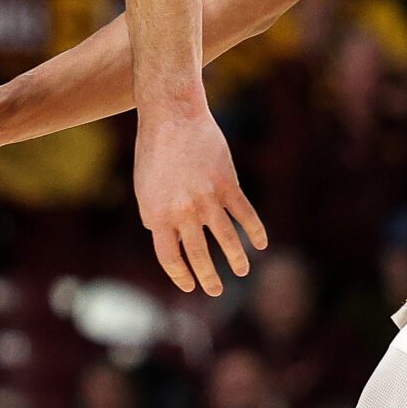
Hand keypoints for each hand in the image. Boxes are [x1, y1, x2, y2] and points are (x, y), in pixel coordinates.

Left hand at [133, 104, 265, 296]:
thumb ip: (156, 216)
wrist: (172, 117)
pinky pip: (244, 214)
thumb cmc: (154, 152)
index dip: (180, 275)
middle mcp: (183, 211)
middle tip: (215, 291)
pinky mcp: (227, 184)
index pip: (170, 257)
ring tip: (241, 272)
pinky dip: (255, 230)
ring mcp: (207, 198)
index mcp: (158, 215)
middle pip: (198, 254)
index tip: (189, 285)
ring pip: (227, 239)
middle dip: (208, 276)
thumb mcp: (145, 188)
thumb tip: (168, 238)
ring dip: (235, 259)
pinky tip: (261, 243)